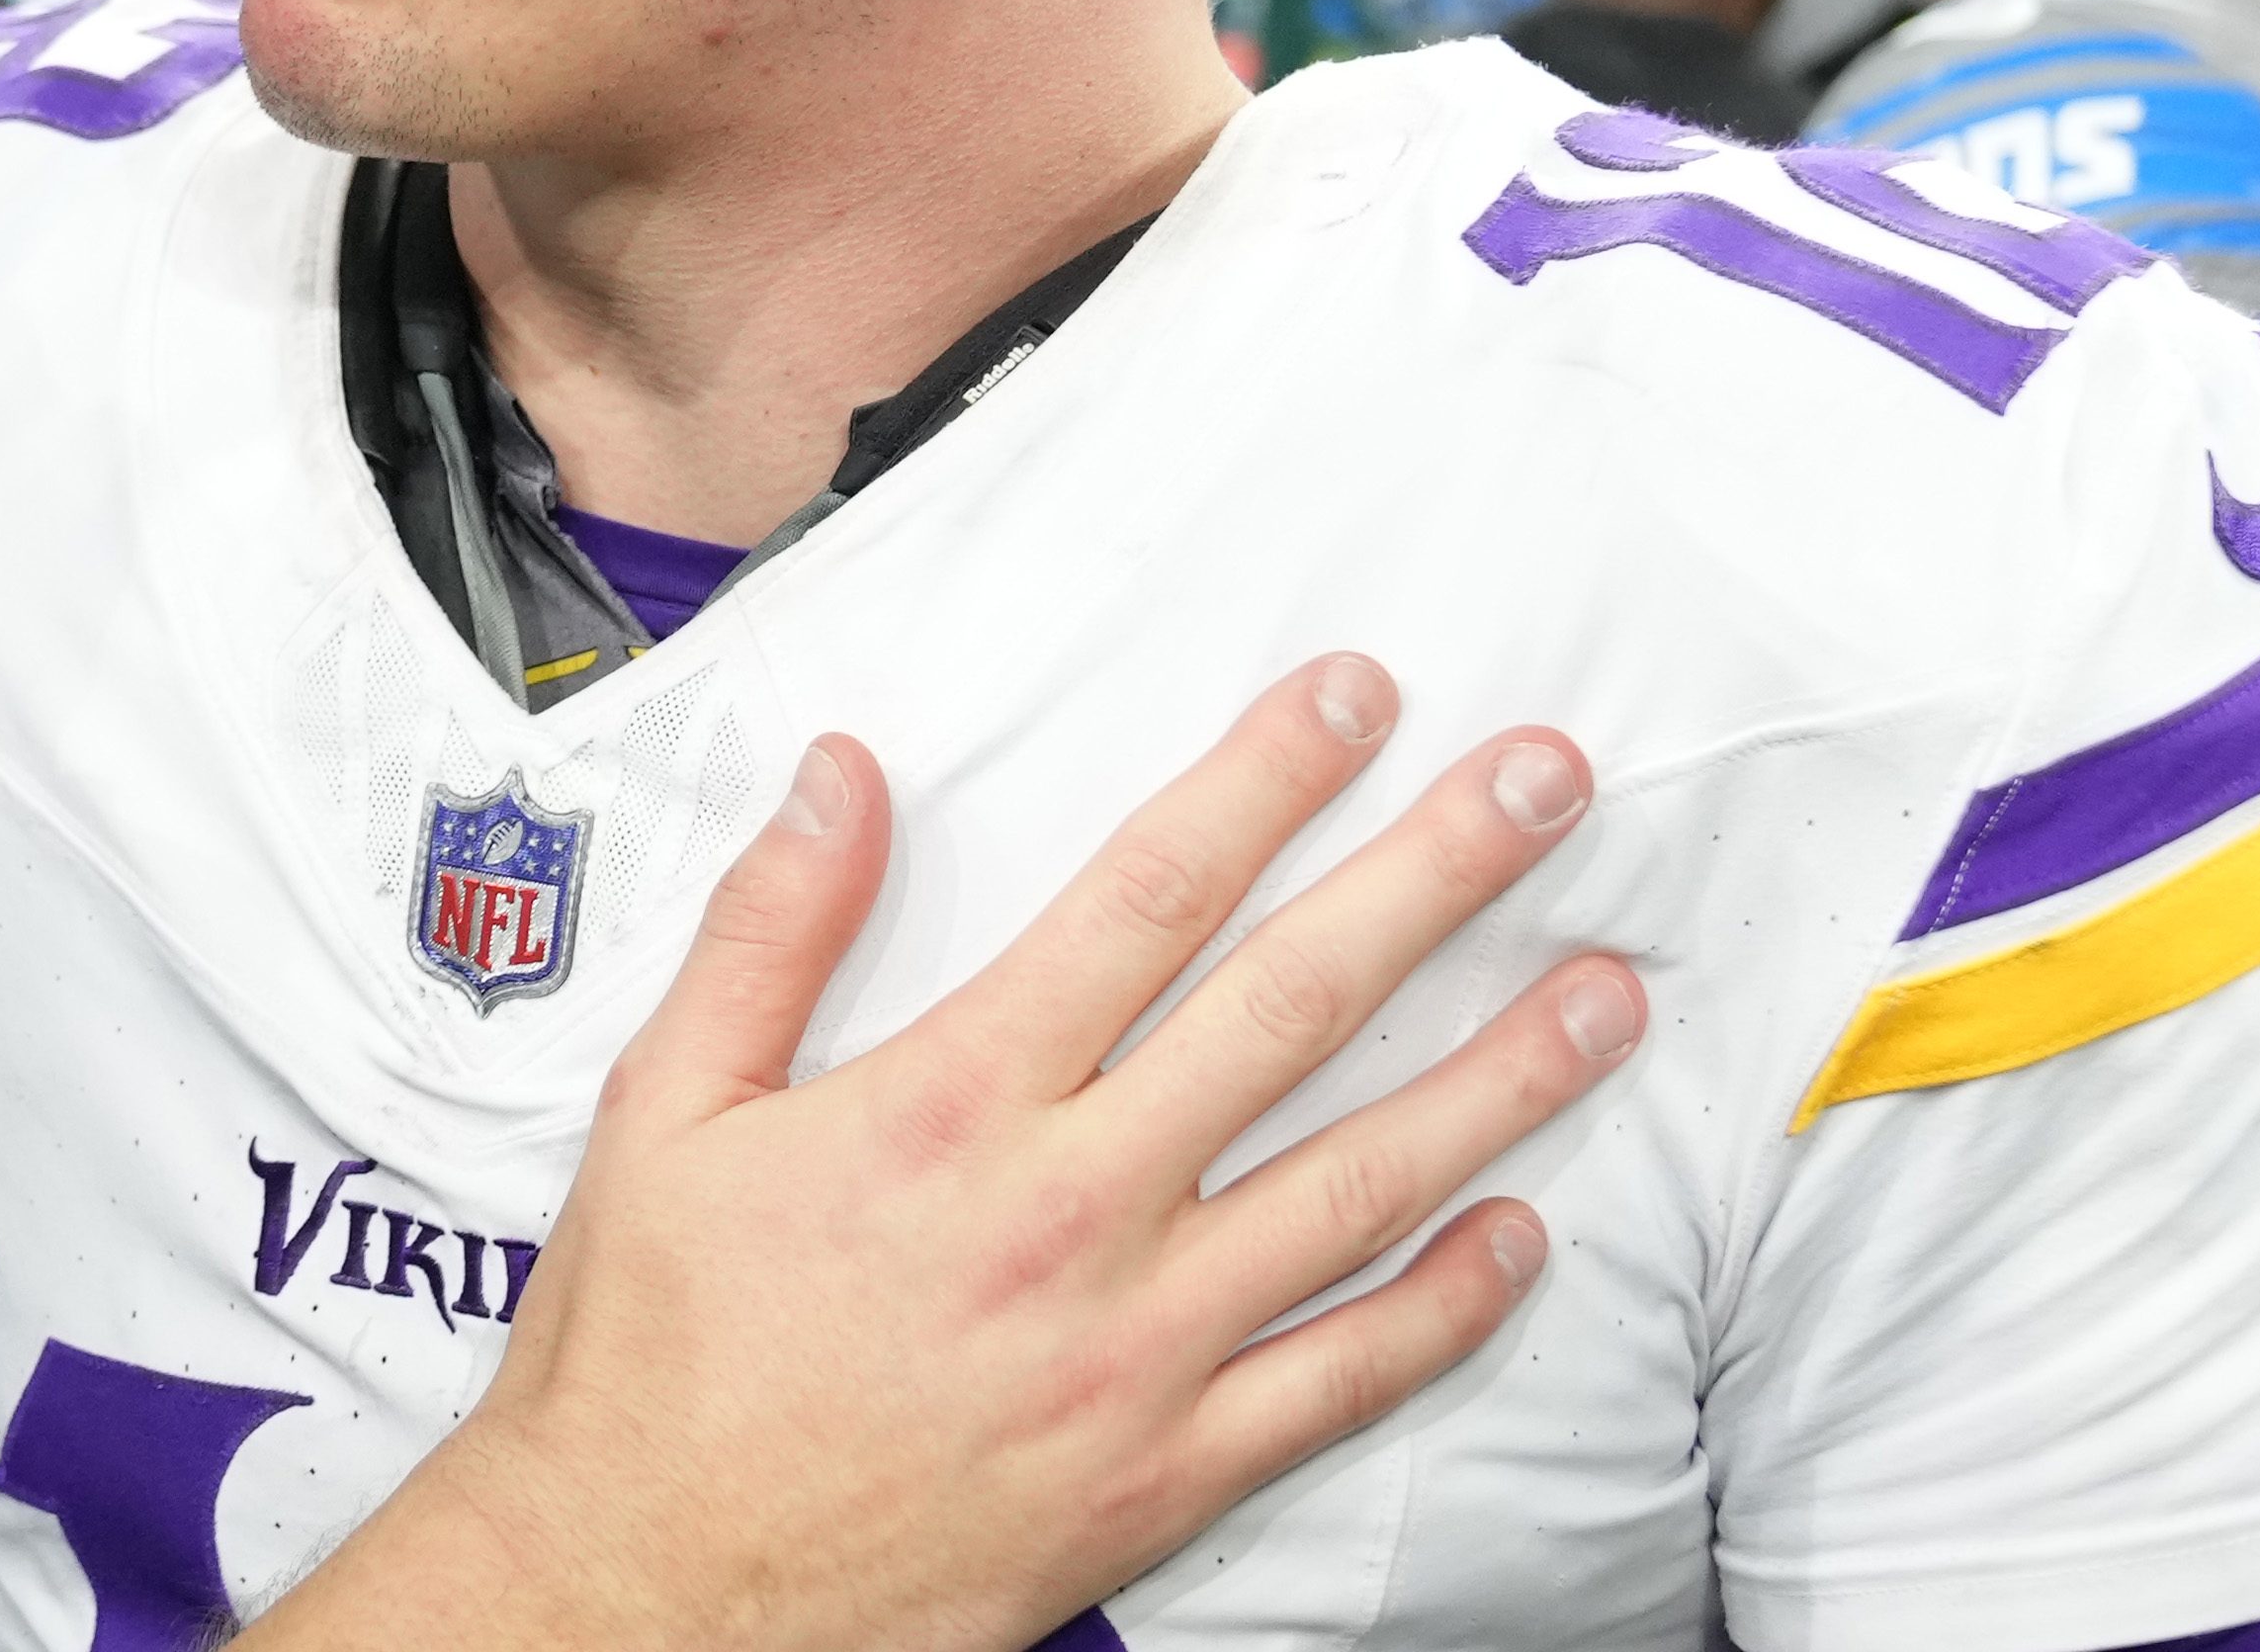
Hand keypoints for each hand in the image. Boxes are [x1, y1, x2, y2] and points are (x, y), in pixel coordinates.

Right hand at [279, 657, 1638, 1651]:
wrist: (656, 1589)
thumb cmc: (654, 1362)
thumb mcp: (662, 1115)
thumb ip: (767, 936)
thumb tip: (842, 777)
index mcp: (948, 1104)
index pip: (1144, 899)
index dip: (1261, 780)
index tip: (1352, 697)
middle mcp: (1068, 1210)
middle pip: (1290, 1007)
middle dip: (1432, 879)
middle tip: (1541, 788)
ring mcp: (1137, 1346)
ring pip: (1360, 1184)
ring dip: (1499, 1078)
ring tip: (1605, 994)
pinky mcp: (1169, 1466)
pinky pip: (1344, 1378)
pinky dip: (1446, 1307)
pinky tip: (1518, 1236)